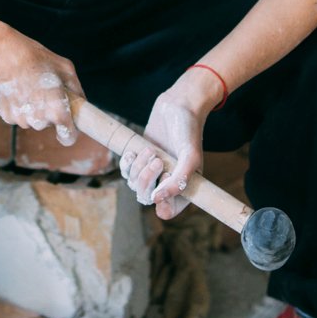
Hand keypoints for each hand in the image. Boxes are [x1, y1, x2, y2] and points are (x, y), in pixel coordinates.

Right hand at [0, 27, 84, 143]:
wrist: (3, 55)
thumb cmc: (36, 59)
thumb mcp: (65, 69)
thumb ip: (76, 91)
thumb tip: (80, 104)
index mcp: (57, 112)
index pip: (68, 138)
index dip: (70, 131)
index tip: (68, 124)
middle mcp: (39, 121)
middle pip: (48, 124)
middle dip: (49, 111)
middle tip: (45, 91)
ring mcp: (21, 120)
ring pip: (32, 119)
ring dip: (33, 108)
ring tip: (28, 86)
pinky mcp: (6, 116)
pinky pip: (19, 115)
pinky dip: (19, 106)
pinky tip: (16, 89)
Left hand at [120, 69, 220, 219]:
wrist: (177, 106)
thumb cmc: (188, 131)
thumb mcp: (190, 157)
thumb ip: (179, 181)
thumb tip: (156, 200)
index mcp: (184, 187)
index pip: (169, 211)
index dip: (162, 206)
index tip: (158, 193)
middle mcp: (167, 183)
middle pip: (146, 198)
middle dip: (147, 179)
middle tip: (158, 160)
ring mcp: (152, 172)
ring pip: (134, 184)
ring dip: (138, 168)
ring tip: (151, 150)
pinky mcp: (140, 160)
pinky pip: (126, 172)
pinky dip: (127, 163)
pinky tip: (135, 151)